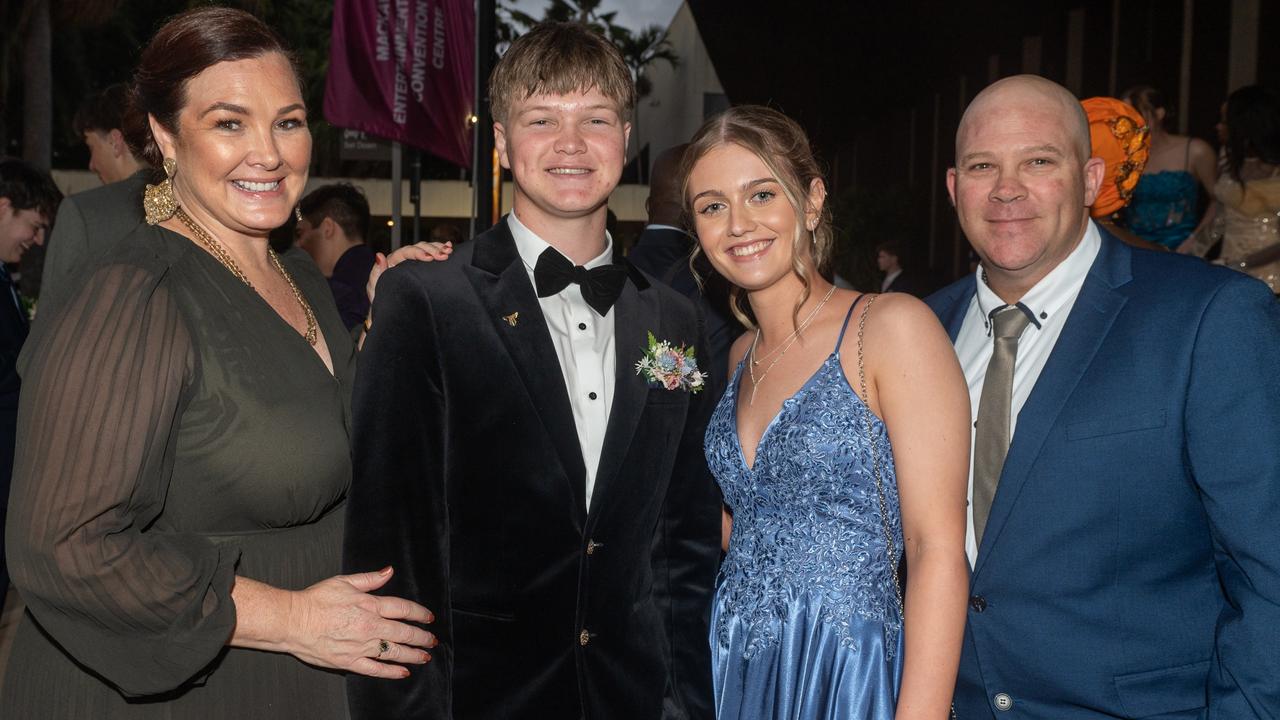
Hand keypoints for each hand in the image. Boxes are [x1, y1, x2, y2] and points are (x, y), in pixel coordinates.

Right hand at [285, 566, 435, 678]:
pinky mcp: (350, 661)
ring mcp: (361, 646)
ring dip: (413, 654)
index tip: (428, 617)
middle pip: (404, 632)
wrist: (293, 621)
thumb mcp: (344, 581)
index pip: (403, 609)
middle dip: (421, 636)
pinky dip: (391, 671)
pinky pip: (376, 668)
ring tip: (425, 656)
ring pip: (394, 652)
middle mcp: (370, 626)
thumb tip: (389, 571)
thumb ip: (370, 579)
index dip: (419, 613)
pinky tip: (403, 672)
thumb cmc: (315, 600)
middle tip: (432, 640)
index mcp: (370, 605)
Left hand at [366, 241, 453, 304]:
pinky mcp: (422, 268)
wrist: (391, 312)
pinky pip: (431, 255)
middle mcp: (403, 258)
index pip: (406, 252)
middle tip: (445, 255)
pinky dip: (440, 249)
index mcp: (392, 261)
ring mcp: (413, 262)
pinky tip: (450, 247)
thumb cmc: (382, 301)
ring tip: (449, 250)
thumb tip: (379, 255)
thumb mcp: (376, 288)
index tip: (430, 258)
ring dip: (439, 248)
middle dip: (433, 250)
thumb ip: (377, 272)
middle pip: (419, 247)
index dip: (418, 253)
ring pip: (426, 248)